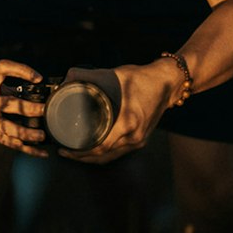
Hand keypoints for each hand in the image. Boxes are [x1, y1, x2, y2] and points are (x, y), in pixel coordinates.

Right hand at [0, 59, 49, 156]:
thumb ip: (12, 74)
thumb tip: (38, 79)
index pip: (3, 70)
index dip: (21, 71)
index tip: (38, 78)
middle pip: (6, 104)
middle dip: (26, 107)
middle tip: (43, 109)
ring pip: (8, 129)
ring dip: (25, 133)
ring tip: (41, 135)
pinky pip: (11, 143)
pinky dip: (27, 149)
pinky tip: (41, 152)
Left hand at [59, 62, 177, 164]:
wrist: (167, 83)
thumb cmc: (142, 79)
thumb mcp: (115, 75)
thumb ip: (90, 76)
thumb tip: (68, 77)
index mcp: (128, 123)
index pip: (100, 147)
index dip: (80, 152)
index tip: (65, 148)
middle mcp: (134, 136)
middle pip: (103, 156)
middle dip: (82, 157)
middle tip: (65, 151)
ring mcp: (138, 140)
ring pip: (111, 156)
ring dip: (92, 157)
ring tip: (75, 152)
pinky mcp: (140, 139)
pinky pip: (118, 152)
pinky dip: (104, 153)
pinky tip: (93, 149)